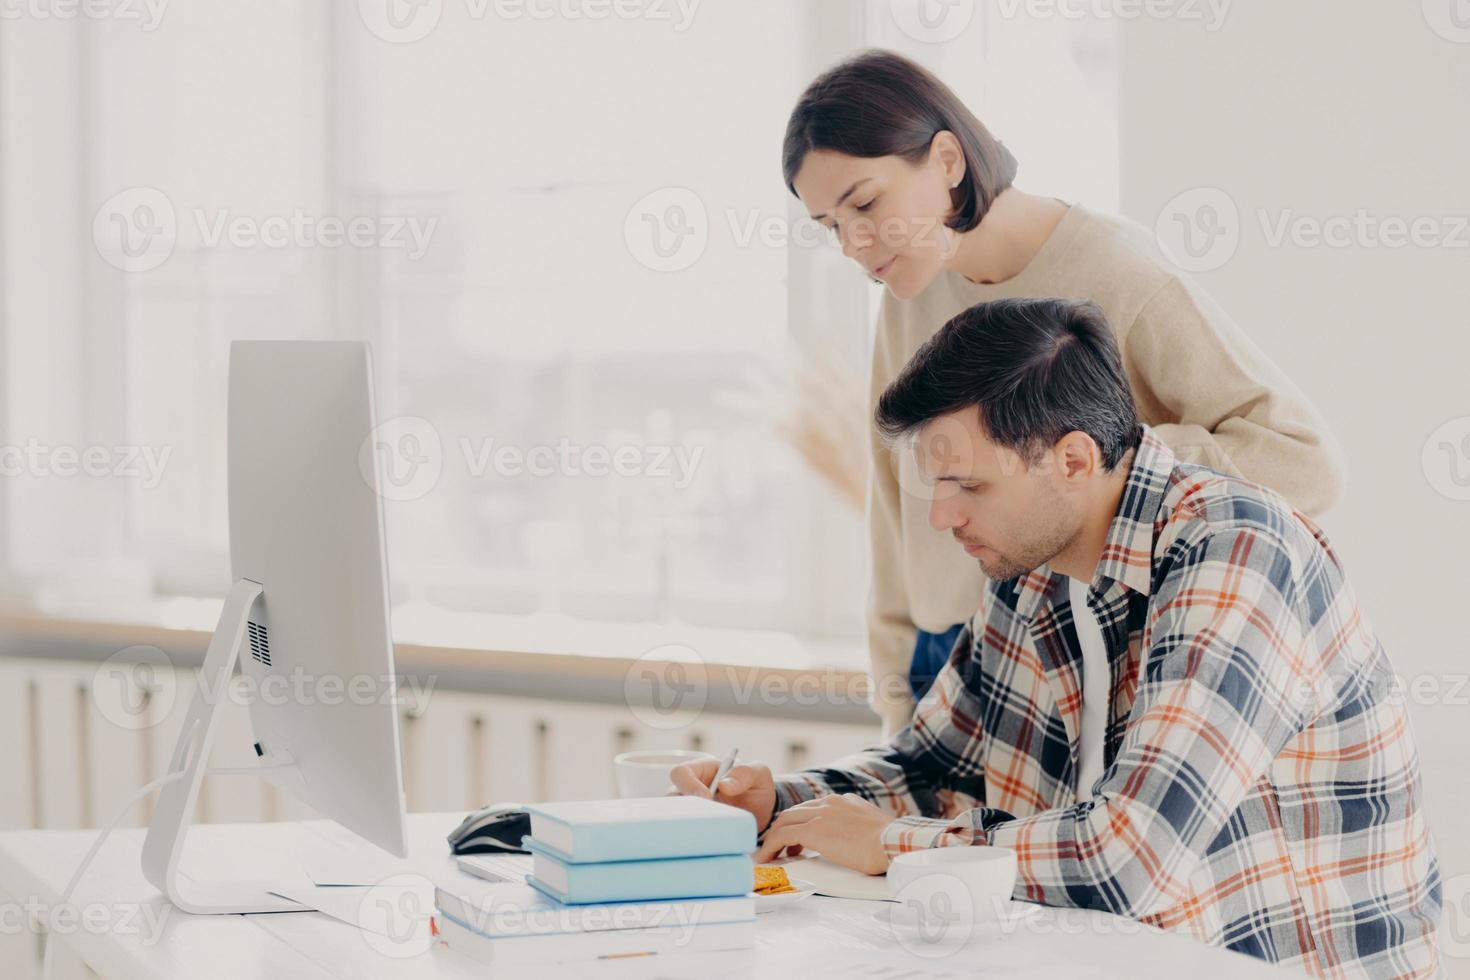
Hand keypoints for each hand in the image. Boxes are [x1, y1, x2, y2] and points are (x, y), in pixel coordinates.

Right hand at [669, 759, 776, 832]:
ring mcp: (690, 812)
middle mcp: (689, 791)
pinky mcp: (694, 830)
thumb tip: (723, 785)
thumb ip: (745, 773)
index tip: (706, 798)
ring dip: (687, 826)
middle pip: (671, 799)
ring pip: (674, 819)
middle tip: (705, 820)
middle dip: (685, 810)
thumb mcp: (758, 775)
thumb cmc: (755, 789)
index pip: (681, 772)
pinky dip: (691, 840)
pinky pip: (684, 834)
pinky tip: (706, 845)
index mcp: (701, 770)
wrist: (763, 816)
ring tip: (706, 835)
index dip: (688, 784)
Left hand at [752, 793, 891, 874]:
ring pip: (785, 821)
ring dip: (774, 838)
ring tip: (770, 855)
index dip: (800, 824)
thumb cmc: (889, 843)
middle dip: (782, 829)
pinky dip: (771, 846)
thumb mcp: (871, 827)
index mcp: (843, 801)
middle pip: (794, 813)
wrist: (893, 843)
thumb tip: (852, 839)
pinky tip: (768, 858)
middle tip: (779, 849)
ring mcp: (820, 814)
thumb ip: (856, 827)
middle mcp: (829, 802)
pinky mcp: (814, 831)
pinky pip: (782, 836)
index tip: (796, 840)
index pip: (812, 808)